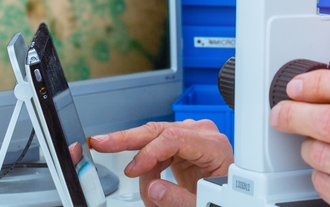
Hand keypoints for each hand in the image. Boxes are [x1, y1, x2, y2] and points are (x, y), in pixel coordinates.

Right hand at [89, 119, 232, 206]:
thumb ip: (178, 199)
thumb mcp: (201, 203)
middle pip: (159, 129)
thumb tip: (154, 187)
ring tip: (130, 174)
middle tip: (100, 143)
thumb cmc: (222, 196)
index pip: (174, 138)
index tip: (132, 170)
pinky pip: (156, 146)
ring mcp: (193, 135)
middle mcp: (203, 134)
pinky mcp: (183, 142)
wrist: (229, 195)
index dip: (148, 153)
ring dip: (136, 155)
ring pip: (154, 135)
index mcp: (213, 146)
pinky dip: (145, 160)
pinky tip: (142, 173)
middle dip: (127, 137)